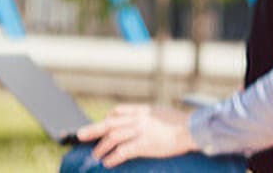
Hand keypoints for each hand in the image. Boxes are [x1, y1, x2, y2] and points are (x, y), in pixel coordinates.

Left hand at [76, 104, 195, 166]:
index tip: (99, 125)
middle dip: (93, 129)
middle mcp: (139, 118)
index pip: (118, 111)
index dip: (106, 118)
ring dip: (101, 147)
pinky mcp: (145, 144)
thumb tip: (139, 120)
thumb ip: (148, 116)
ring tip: (95, 155)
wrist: (192, 129)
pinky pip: (123, 151)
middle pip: (110, 122)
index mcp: (143, 110)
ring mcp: (141, 131)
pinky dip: (113, 157)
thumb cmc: (180, 123)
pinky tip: (108, 162)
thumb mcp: (161, 113)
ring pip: (113, 137)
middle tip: (80, 135)